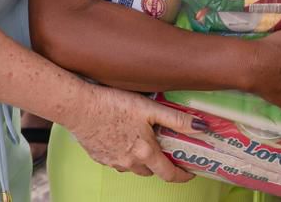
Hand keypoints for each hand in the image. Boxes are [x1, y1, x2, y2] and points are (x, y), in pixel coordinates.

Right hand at [64, 86, 199, 181]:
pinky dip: (124, 153)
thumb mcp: (150, 108)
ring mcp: (113, 162)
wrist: (79, 107)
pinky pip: (118, 161)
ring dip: (142, 158)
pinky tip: (122, 136)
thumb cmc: (113, 104)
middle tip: (166, 148)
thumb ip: (176, 120)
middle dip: (161, 163)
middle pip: (151, 170)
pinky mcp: (99, 157)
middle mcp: (129, 163)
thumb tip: (201, 127)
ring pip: (134, 166)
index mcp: (145, 153)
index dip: (182, 175)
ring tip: (143, 139)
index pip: (169, 174)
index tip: (190, 172)